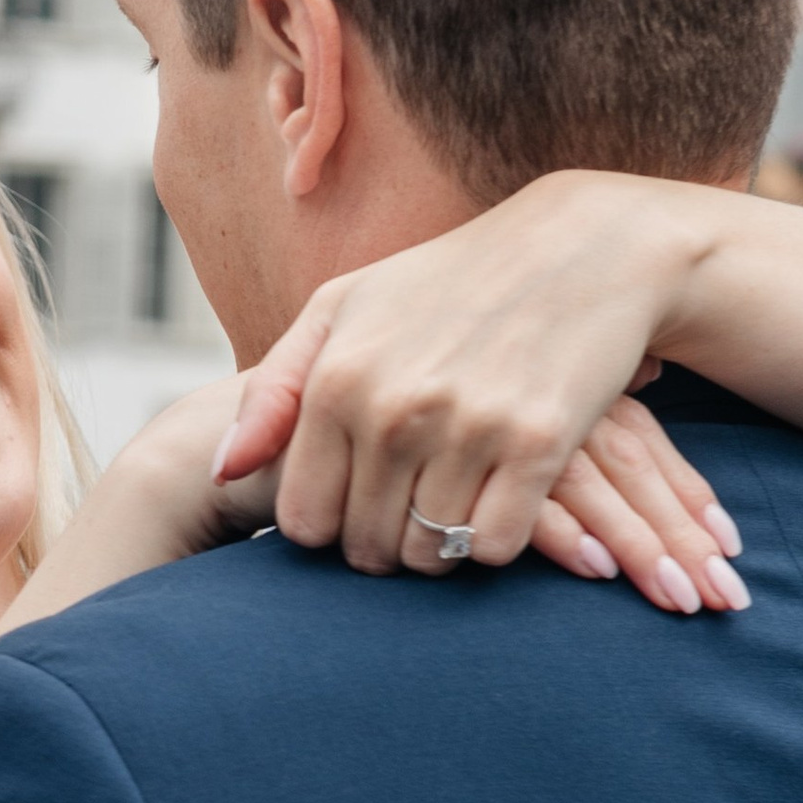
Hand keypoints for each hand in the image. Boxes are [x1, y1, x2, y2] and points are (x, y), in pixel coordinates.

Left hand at [214, 173, 750, 612]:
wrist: (579, 248)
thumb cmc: (446, 283)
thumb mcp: (344, 309)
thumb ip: (273, 390)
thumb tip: (223, 472)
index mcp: (337, 379)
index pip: (305, 520)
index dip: (330, 528)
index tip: (356, 506)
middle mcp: (394, 408)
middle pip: (366, 546)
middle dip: (383, 545)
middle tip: (409, 514)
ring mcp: (468, 427)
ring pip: (429, 554)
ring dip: (438, 549)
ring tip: (450, 507)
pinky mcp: (538, 443)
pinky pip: (494, 545)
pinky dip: (493, 541)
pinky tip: (498, 501)